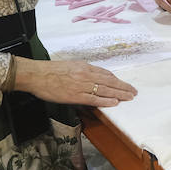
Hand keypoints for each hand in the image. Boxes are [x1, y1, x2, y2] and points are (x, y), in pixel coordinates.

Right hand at [14, 58, 136, 107]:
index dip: (116, 79)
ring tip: (129, 97)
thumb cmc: (50, 71)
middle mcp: (86, 74)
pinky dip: (106, 101)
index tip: (123, 84)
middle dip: (123, 87)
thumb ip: (81, 71)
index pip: (105, 73)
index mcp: (84, 66)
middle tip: (133, 91)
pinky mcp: (76, 96)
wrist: (36, 75)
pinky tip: (115, 103)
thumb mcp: (70, 66)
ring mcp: (82, 85)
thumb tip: (91, 77)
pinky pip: (95, 99)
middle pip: (109, 81)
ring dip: (120, 94)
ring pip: (105, 90)